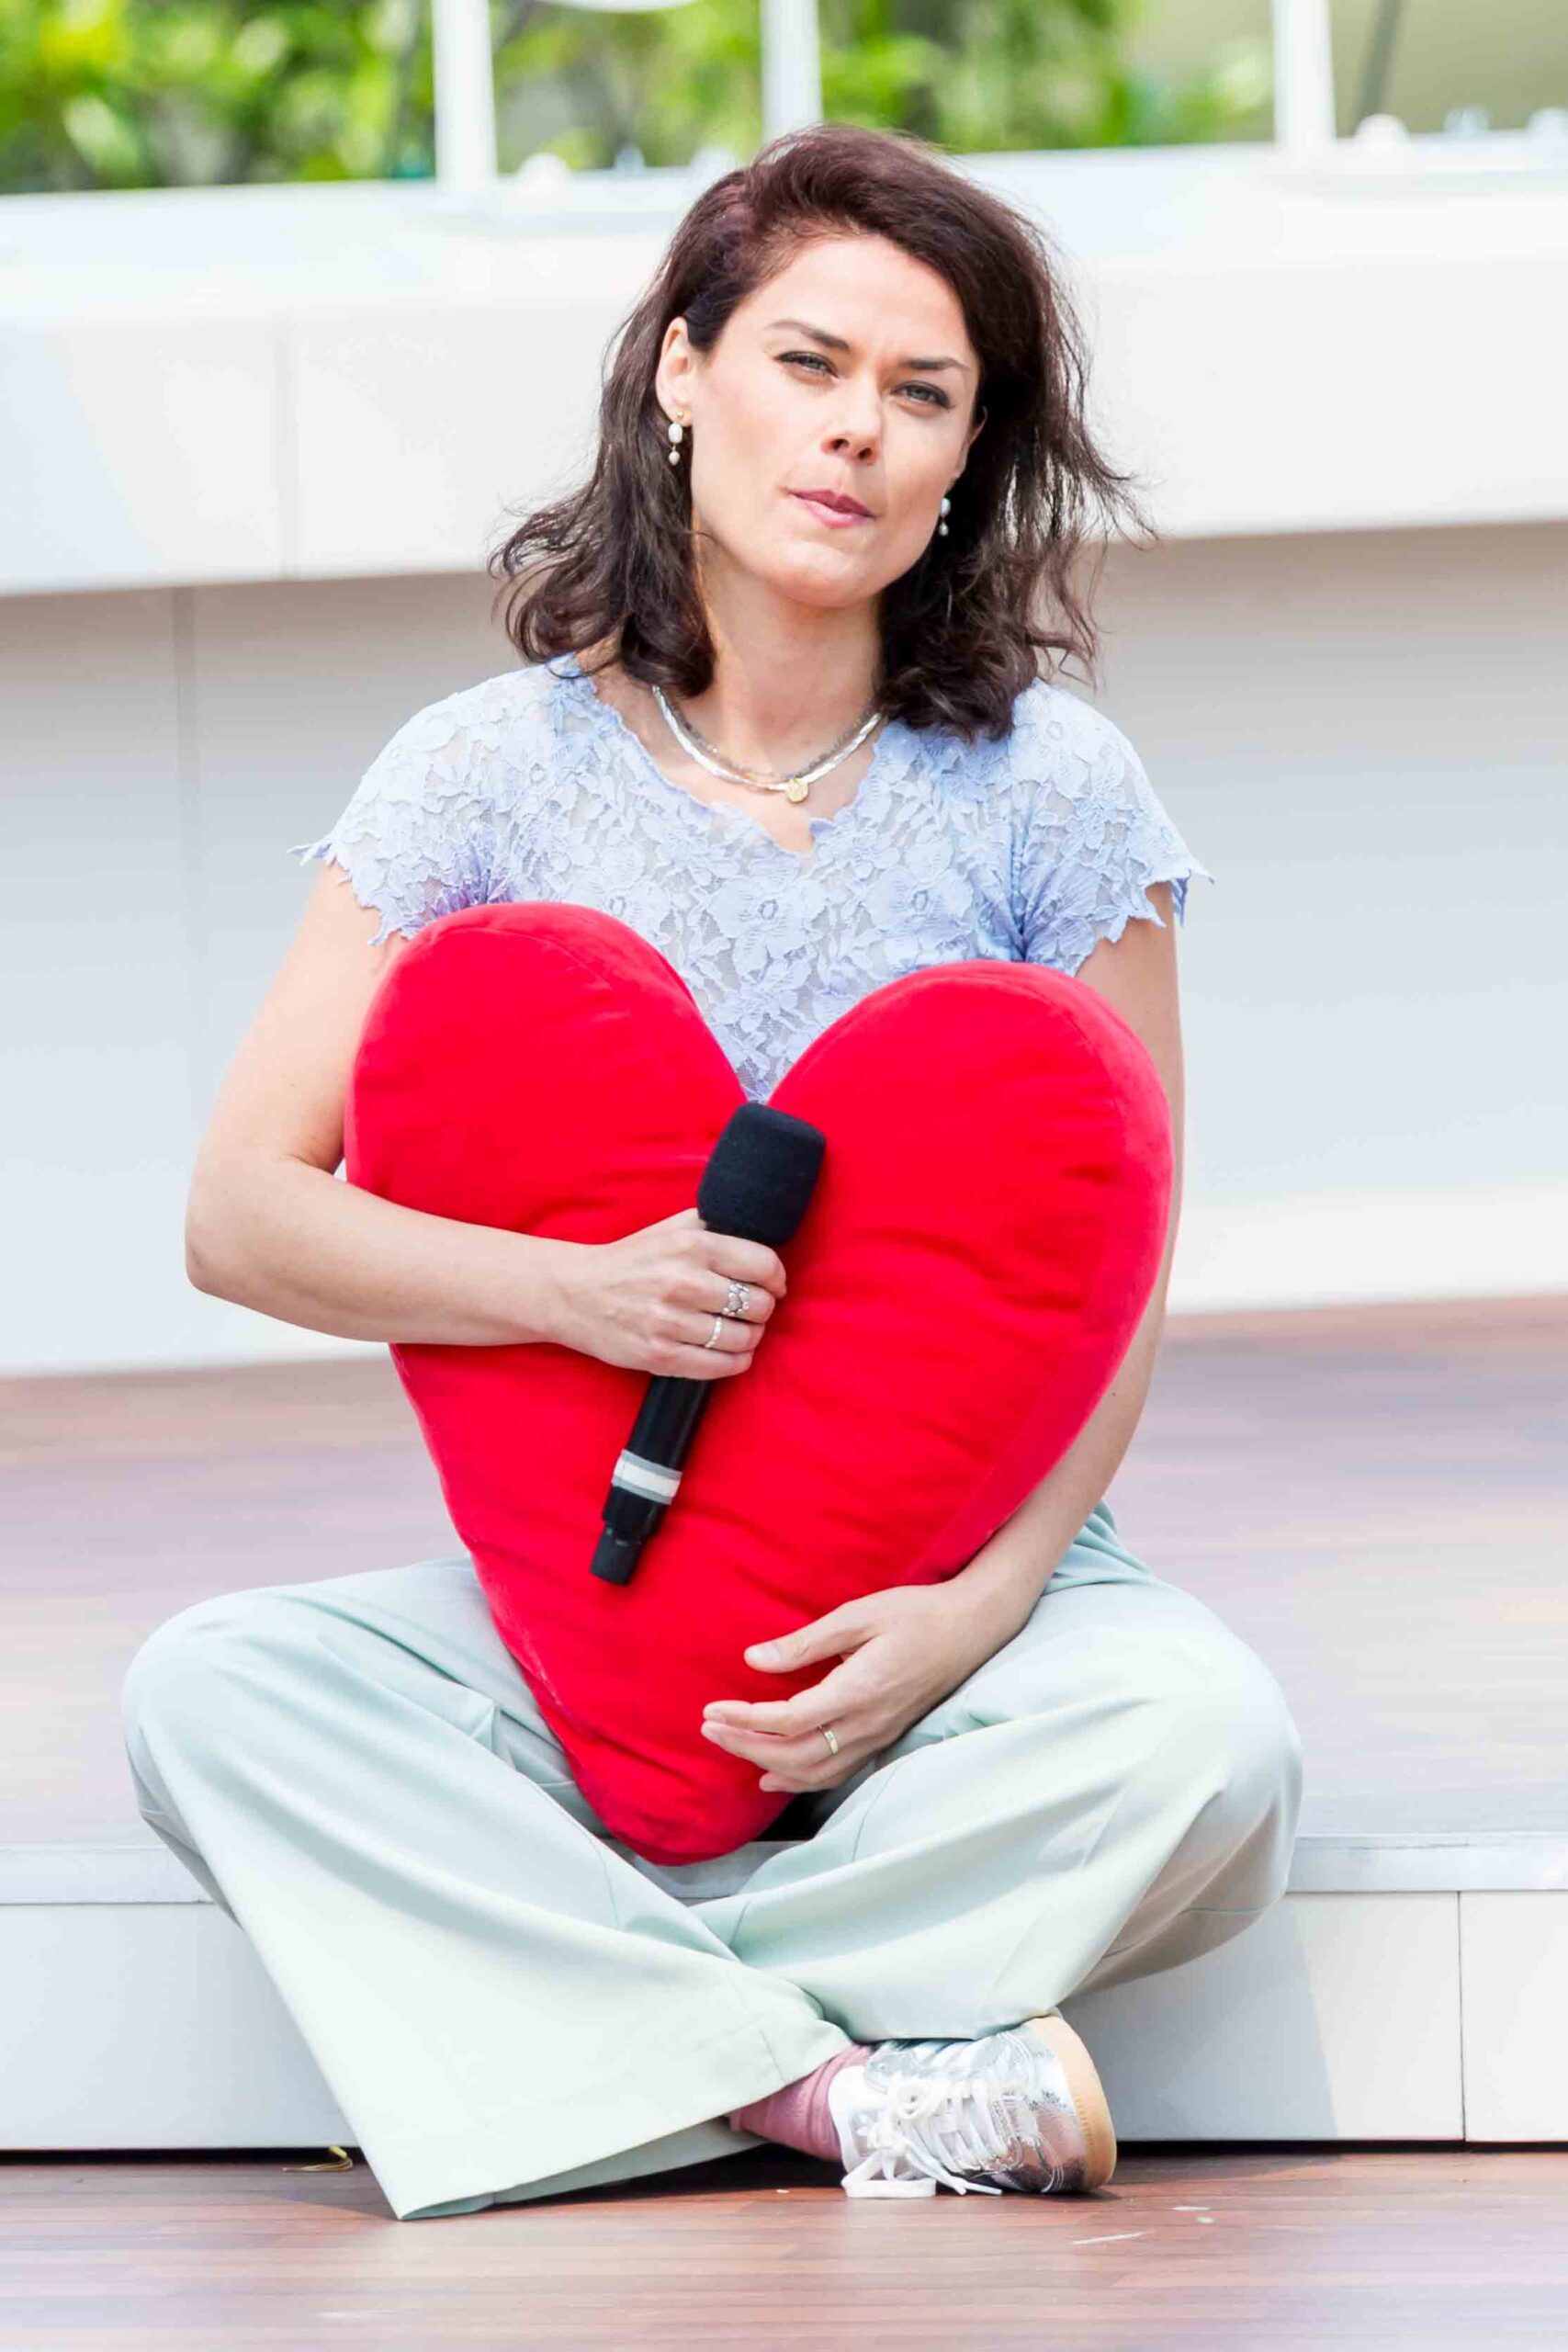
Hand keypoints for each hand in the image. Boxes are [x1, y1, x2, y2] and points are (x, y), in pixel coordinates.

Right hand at [549, 1206, 786, 1379]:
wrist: (575, 1293)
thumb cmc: (631, 1260)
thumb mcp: (671, 1229)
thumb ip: (715, 1227)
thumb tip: (762, 1235)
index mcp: (691, 1246)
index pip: (763, 1265)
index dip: (777, 1278)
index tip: (773, 1285)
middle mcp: (682, 1282)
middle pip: (759, 1305)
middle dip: (763, 1309)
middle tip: (752, 1309)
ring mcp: (670, 1322)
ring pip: (743, 1338)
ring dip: (750, 1337)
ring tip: (739, 1330)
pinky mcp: (660, 1356)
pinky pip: (721, 1366)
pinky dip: (736, 1361)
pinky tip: (731, 1352)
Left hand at [700, 1583, 1004, 1794]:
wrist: (969, 1629)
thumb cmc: (915, 1613)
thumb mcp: (857, 1616)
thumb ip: (805, 1642)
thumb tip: (754, 1660)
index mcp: (858, 1691)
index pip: (789, 1721)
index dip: (745, 1720)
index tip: (712, 1708)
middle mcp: (867, 1724)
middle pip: (794, 1755)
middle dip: (745, 1745)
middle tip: (708, 1727)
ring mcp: (877, 1737)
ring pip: (813, 1772)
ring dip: (766, 1764)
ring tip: (730, 1745)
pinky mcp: (883, 1738)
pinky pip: (835, 1773)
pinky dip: (799, 1779)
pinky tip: (773, 1775)